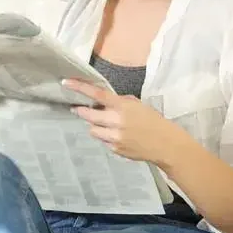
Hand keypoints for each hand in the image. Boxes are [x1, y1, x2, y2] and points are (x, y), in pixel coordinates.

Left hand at [62, 79, 192, 167]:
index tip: (66, 83)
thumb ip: (118, 102)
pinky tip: (118, 136)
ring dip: (95, 126)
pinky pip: (102, 141)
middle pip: (88, 115)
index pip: (97, 94)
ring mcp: (114, 137)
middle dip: (81, 111)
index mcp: (122, 106)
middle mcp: (116, 121)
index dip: (80, 88)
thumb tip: (101, 100)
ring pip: (92, 130)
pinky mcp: (115, 149)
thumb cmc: (152, 121)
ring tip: (107, 125)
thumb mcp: (137, 105)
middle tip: (77, 108)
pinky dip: (105, 137)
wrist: (166, 144)